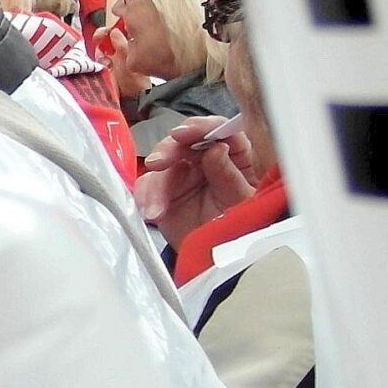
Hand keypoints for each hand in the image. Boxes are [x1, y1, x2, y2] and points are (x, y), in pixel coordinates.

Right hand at [133, 117, 256, 250]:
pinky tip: (152, 212)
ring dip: (154, 184)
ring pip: (161, 164)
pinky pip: (147, 186)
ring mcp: (183, 174)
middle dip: (168, 150)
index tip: (183, 133)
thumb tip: (217, 149)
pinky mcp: (163, 191)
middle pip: (183, 141)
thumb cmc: (240, 228)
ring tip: (156, 208)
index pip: (218, 129)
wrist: (219, 260)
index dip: (200, 127)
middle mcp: (206, 159)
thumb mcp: (242, 203)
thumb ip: (230, 177)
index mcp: (234, 154)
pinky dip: (145, 197)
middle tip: (158, 163)